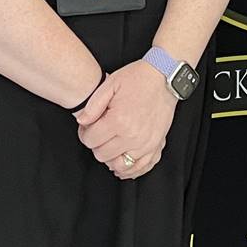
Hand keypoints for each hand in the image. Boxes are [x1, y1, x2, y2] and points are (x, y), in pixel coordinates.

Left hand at [74, 60, 177, 179]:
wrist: (164, 78)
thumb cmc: (139, 79)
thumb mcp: (110, 84)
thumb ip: (92, 105)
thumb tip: (81, 122)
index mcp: (118, 121)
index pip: (90, 141)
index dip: (85, 133)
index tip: (88, 127)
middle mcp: (132, 136)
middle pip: (102, 155)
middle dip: (96, 144)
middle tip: (99, 132)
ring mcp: (146, 144)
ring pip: (119, 165)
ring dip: (111, 156)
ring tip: (110, 144)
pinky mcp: (156, 146)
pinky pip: (141, 167)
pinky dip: (129, 168)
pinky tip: (122, 161)